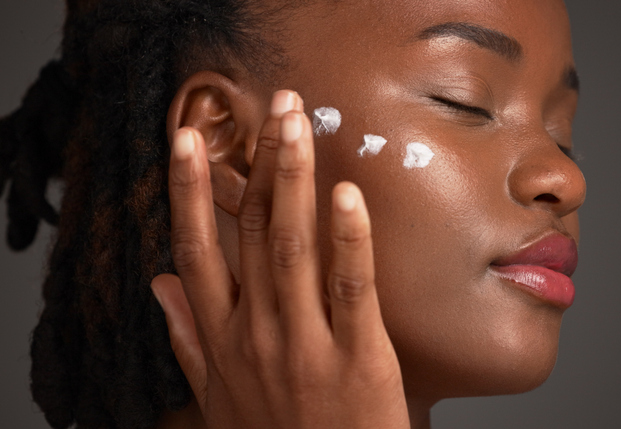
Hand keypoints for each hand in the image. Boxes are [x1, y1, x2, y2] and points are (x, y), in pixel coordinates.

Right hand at [150, 90, 409, 428]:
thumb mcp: (217, 395)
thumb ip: (189, 338)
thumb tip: (159, 284)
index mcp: (223, 337)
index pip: (196, 249)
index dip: (188, 191)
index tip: (185, 140)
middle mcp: (257, 332)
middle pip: (249, 231)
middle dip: (258, 161)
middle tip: (274, 105)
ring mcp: (306, 342)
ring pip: (292, 246)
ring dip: (292, 180)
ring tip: (297, 124)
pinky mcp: (358, 355)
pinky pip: (351, 287)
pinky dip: (349, 238)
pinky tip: (347, 194)